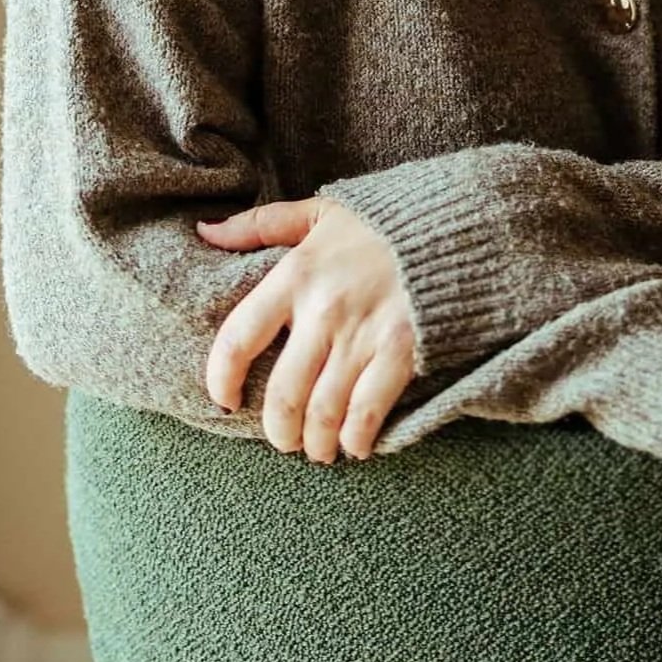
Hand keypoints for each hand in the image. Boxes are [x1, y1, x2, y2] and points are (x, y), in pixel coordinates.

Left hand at [194, 196, 416, 463]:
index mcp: (295, 274)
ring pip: (321, 414)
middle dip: (278, 430)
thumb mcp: (318, 213)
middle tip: (284, 439)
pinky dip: (356, 439)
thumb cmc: (380, 224)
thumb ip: (260, 225)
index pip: (237, 339)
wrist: (455, 222)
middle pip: (282, 395)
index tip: (225, 399)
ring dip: (315, 443)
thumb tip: (206, 231)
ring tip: (317, 448)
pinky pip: (366, 413)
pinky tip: (354, 444)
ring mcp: (363, 334)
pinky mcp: (400, 352)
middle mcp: (323, 310)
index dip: (221, 380)